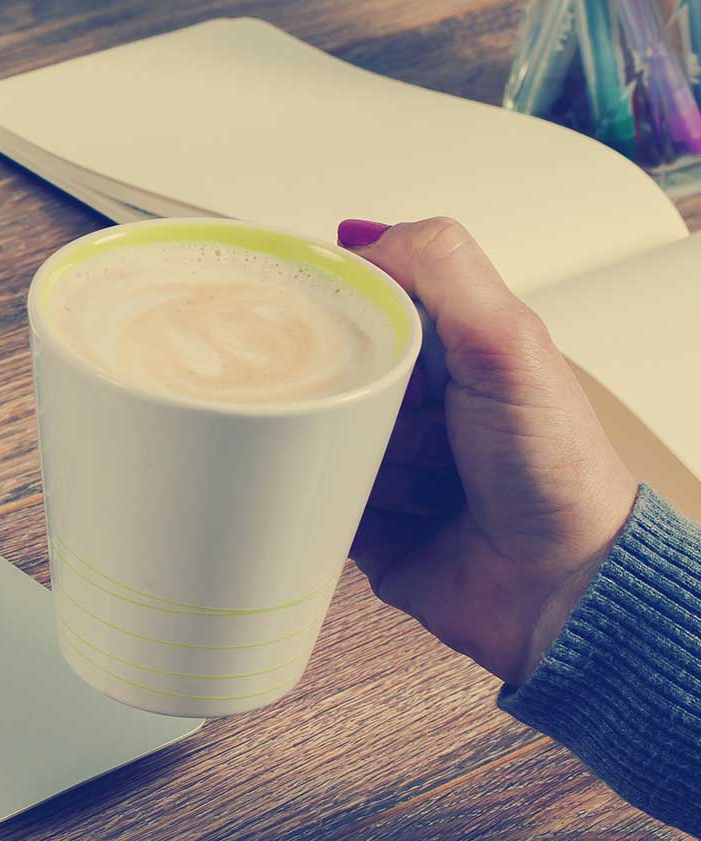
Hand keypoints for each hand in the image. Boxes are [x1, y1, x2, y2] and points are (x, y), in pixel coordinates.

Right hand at [339, 217, 637, 685]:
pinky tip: (355, 505)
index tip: (297, 305)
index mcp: (448, 347)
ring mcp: (382, 461)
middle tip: (361, 403)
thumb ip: (444, 270)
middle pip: (323, 367)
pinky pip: (300, 499)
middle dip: (327, 383)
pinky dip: (313, 500)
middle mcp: (412, 400)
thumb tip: (359, 234)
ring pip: (307, 433)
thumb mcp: (508, 344)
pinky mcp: (356, 520)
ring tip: (398, 475)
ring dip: (337, 451)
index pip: (363, 298)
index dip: (328, 299)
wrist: (559, 591)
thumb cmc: (555, 470)